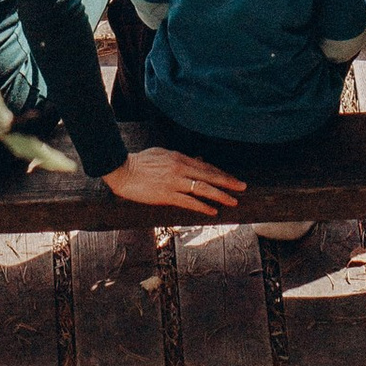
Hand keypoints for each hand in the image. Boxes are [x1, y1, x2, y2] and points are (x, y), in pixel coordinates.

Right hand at [104, 147, 246, 214]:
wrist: (122, 170)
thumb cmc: (140, 162)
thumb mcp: (162, 154)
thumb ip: (180, 158)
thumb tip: (198, 160)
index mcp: (179, 157)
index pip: (205, 166)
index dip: (220, 174)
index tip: (232, 179)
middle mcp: (179, 168)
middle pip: (209, 176)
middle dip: (227, 182)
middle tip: (243, 187)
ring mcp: (174, 182)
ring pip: (203, 189)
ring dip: (220, 195)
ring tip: (233, 201)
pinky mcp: (166, 195)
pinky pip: (188, 202)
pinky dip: (202, 206)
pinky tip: (212, 211)